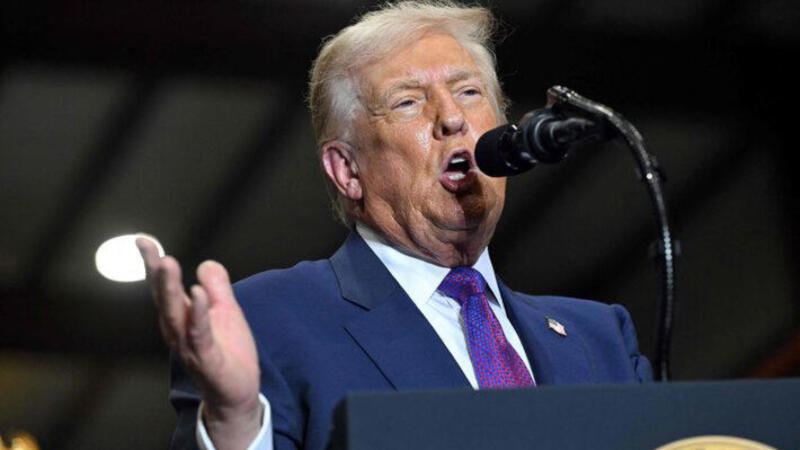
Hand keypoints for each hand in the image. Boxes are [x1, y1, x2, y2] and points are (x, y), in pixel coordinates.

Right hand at [137, 238, 261, 449]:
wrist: (238, 392)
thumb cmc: (228, 352)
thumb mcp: (227, 312)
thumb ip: (217, 288)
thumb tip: (206, 263)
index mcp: (181, 316)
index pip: (164, 287)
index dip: (153, 264)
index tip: (143, 240)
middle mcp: (178, 330)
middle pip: (164, 298)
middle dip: (157, 274)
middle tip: (153, 250)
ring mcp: (189, 346)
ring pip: (175, 314)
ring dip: (170, 289)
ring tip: (167, 263)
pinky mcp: (206, 359)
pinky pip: (199, 334)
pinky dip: (197, 315)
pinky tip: (197, 296)